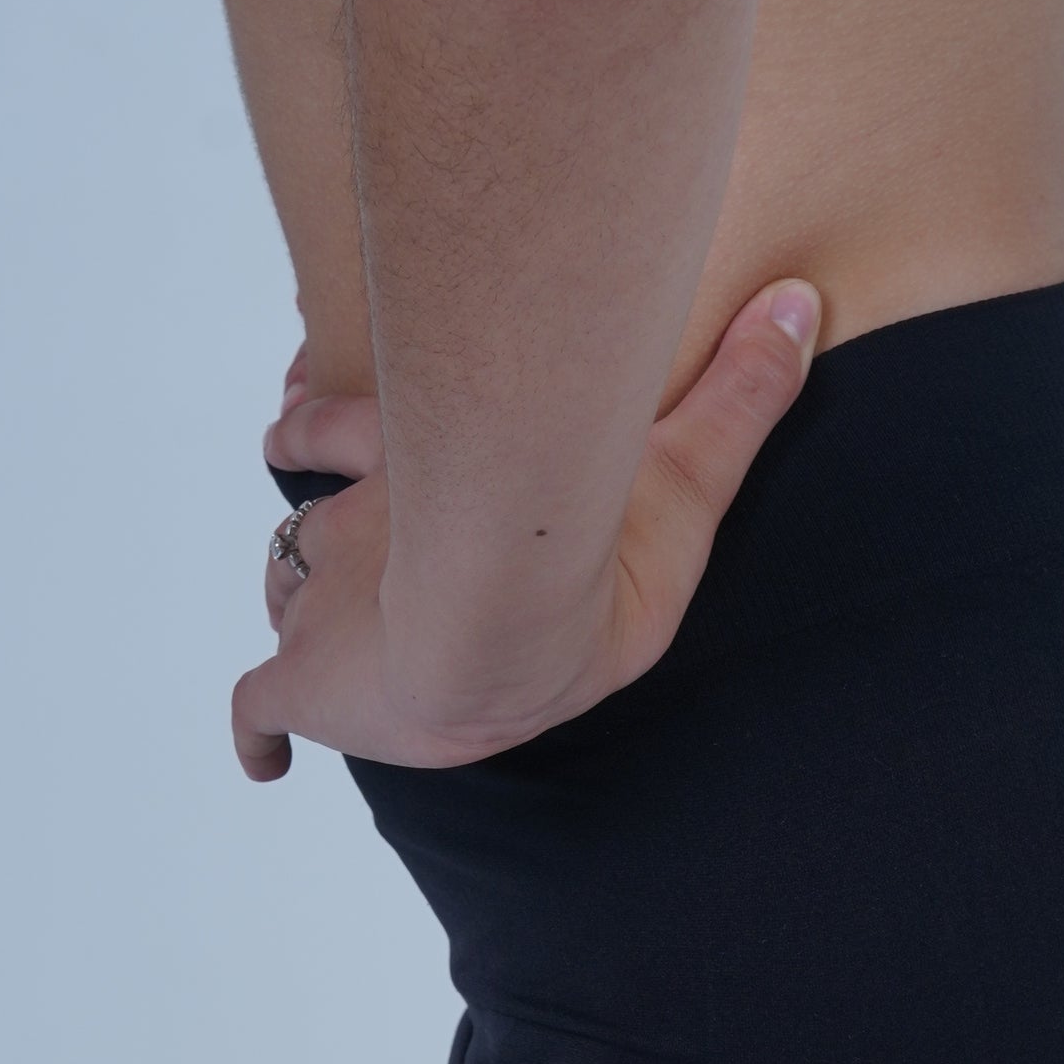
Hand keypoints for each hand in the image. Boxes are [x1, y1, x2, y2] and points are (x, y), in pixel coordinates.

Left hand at [232, 277, 822, 778]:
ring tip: (327, 634)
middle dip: (316, 526)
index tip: (295, 412)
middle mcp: (359, 532)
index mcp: (423, 479)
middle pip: (310, 522)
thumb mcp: (678, 475)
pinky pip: (259, 710)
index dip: (323, 426)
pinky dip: (257, 736)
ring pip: (285, 592)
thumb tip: (807, 301)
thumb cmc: (587, 550)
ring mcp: (323, 609)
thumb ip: (736, 395)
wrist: (499, 622)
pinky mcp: (304, 682)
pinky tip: (261, 762)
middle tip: (317, 518)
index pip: (344, 433)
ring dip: (297, 604)